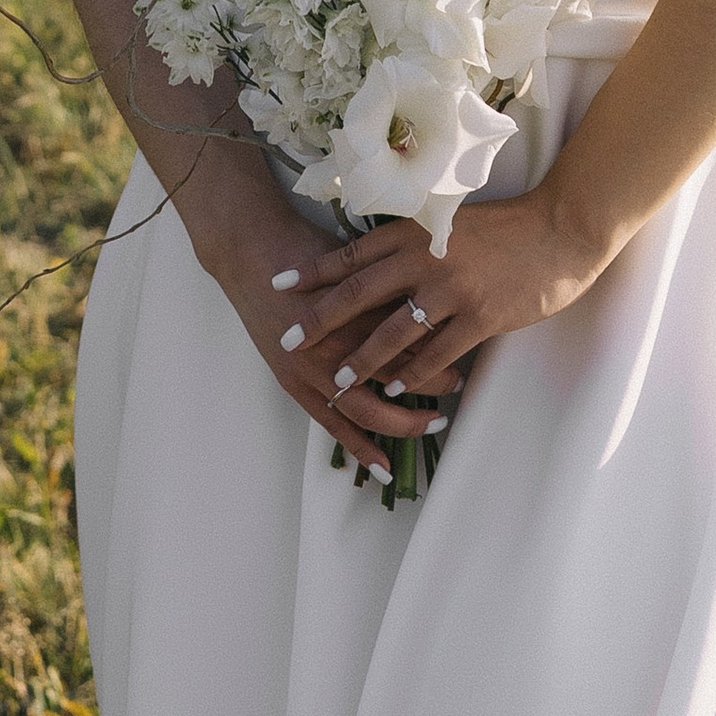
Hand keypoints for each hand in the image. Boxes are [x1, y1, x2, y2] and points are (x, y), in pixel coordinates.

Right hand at [179, 153, 448, 464]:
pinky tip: (384, 468)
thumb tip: (434, 301)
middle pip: (397, 376)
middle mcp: (338, 343)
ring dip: (404, 422)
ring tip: (432, 421)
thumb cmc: (307, 247)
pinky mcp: (294, 383)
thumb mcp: (356, 259)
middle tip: (457, 385)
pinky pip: (333, 425)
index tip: (464, 348)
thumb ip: (390, 285)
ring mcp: (313, 369)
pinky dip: (360, 448)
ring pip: (368, 409)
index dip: (442, 349)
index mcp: (358, 308)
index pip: (411, 340)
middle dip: (433, 385)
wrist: (251, 251)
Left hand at [282, 190, 602, 444]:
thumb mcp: (448, 222)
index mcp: (415, 231)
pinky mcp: (480, 317)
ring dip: (362, 360)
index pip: (352, 253)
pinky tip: (396, 390)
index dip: (314, 271)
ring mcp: (452, 289)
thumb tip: (372, 262)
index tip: (280, 284)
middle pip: (360, 294)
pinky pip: (437, 353)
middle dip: (320, 320)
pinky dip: (413, 374)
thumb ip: (413, 241)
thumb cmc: (504, 227)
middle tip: (290, 340)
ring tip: (338, 381)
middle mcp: (425, 258)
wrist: (559, 231)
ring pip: (394, 332)